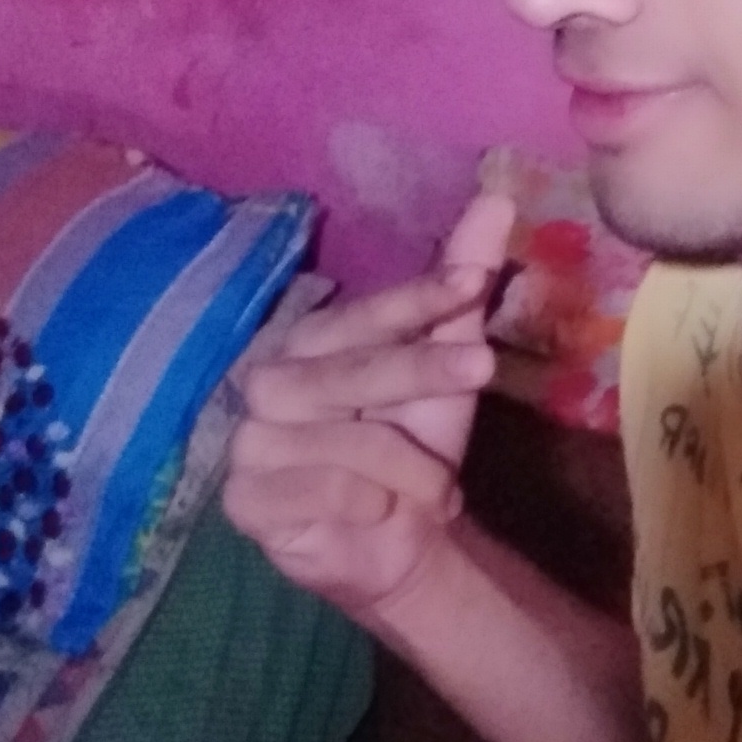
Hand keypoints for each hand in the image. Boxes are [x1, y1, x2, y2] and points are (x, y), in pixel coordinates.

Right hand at [222, 189, 514, 625]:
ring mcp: (247, 443)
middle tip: (484, 365)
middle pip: (349, 369)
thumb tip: (497, 197)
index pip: (361, 313)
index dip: (416, 297)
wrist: (398, 544)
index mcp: (308, 342)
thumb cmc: (412, 448)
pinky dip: (372, 504)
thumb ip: (460, 287)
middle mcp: (267, 382)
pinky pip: (324, 491)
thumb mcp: (446, 365)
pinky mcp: (244, 501)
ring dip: (413, 469)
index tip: (472, 283)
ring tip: (440, 492)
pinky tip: (381, 515)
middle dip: (422, 368)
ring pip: (347, 439)